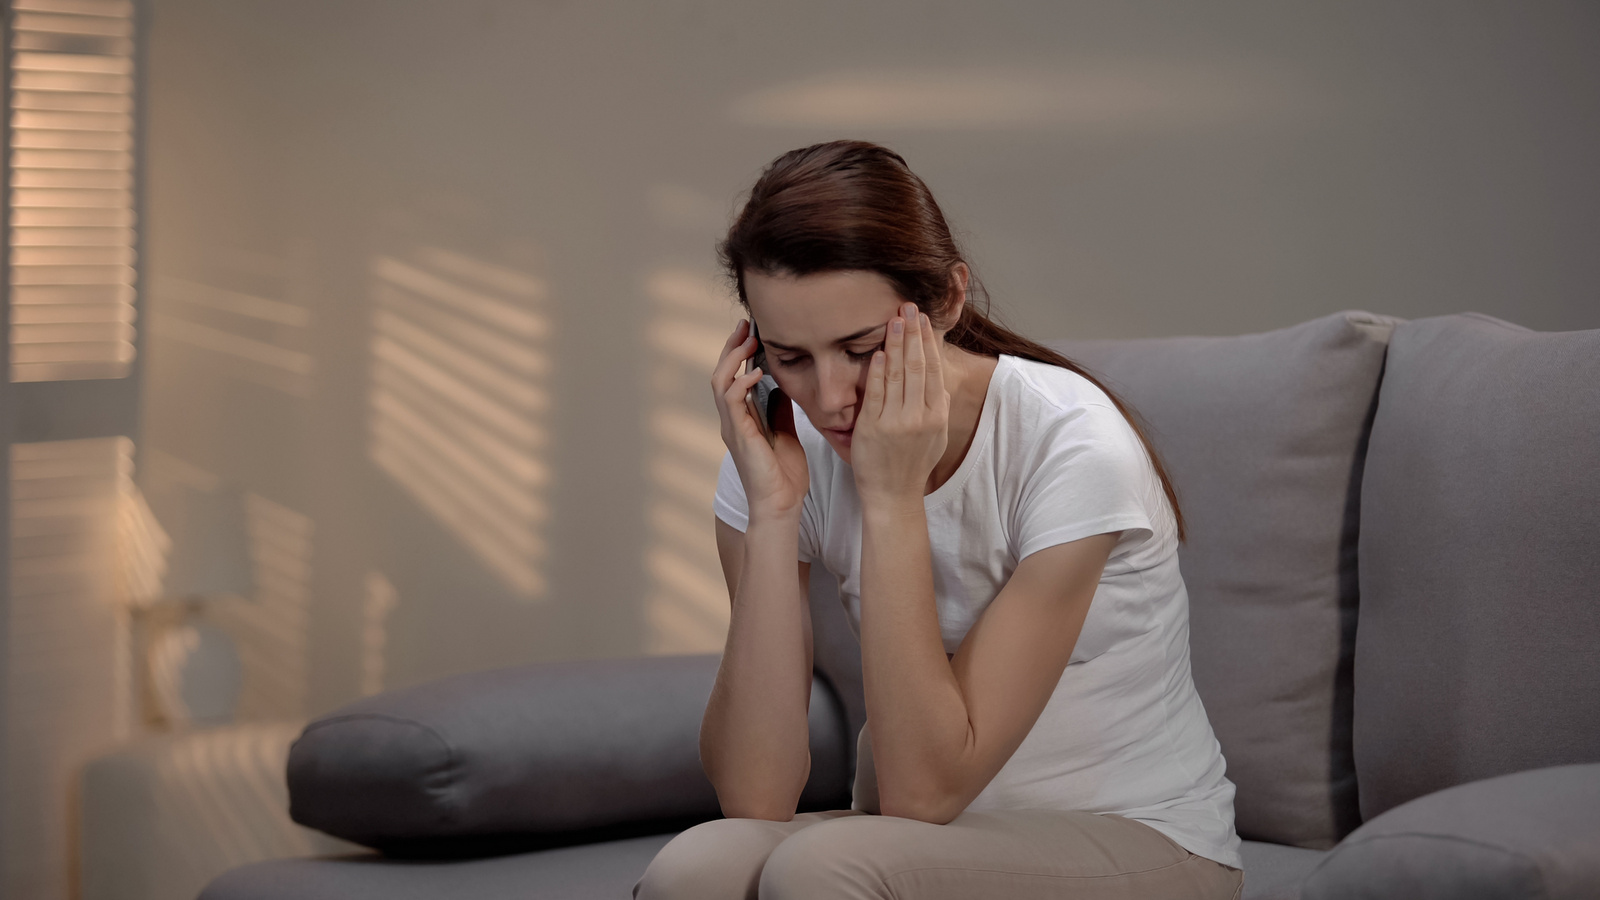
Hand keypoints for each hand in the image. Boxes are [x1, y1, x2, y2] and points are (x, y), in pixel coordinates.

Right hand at [711, 319, 808, 520]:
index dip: (739, 353)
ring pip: (719, 382)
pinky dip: (741, 382)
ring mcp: (732, 427)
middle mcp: (732, 420)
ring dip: (733, 358)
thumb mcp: (786, 433)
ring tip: (748, 341)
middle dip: (732, 347)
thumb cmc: (783, 476)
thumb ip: (780, 409)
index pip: (733, 377)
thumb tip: (782, 384)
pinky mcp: (739, 435)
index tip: (752, 332)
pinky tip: (757, 372)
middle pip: (720, 373)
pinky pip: (731, 401)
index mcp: (742, 419)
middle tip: (746, 326)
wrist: (781, 505)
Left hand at [852, 302, 949, 505]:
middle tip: (908, 307)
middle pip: (917, 366)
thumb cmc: (913, 464)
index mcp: (938, 416)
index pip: (934, 370)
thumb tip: (940, 382)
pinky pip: (876, 393)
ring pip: (898, 374)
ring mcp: (896, 422)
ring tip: (894, 320)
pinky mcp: (873, 428)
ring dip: (896, 344)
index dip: (928, 342)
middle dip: (913, 334)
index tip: (923, 320)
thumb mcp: (936, 436)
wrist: (893, 495)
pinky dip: (878, 370)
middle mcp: (920, 417)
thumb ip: (938, 408)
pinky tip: (879, 352)